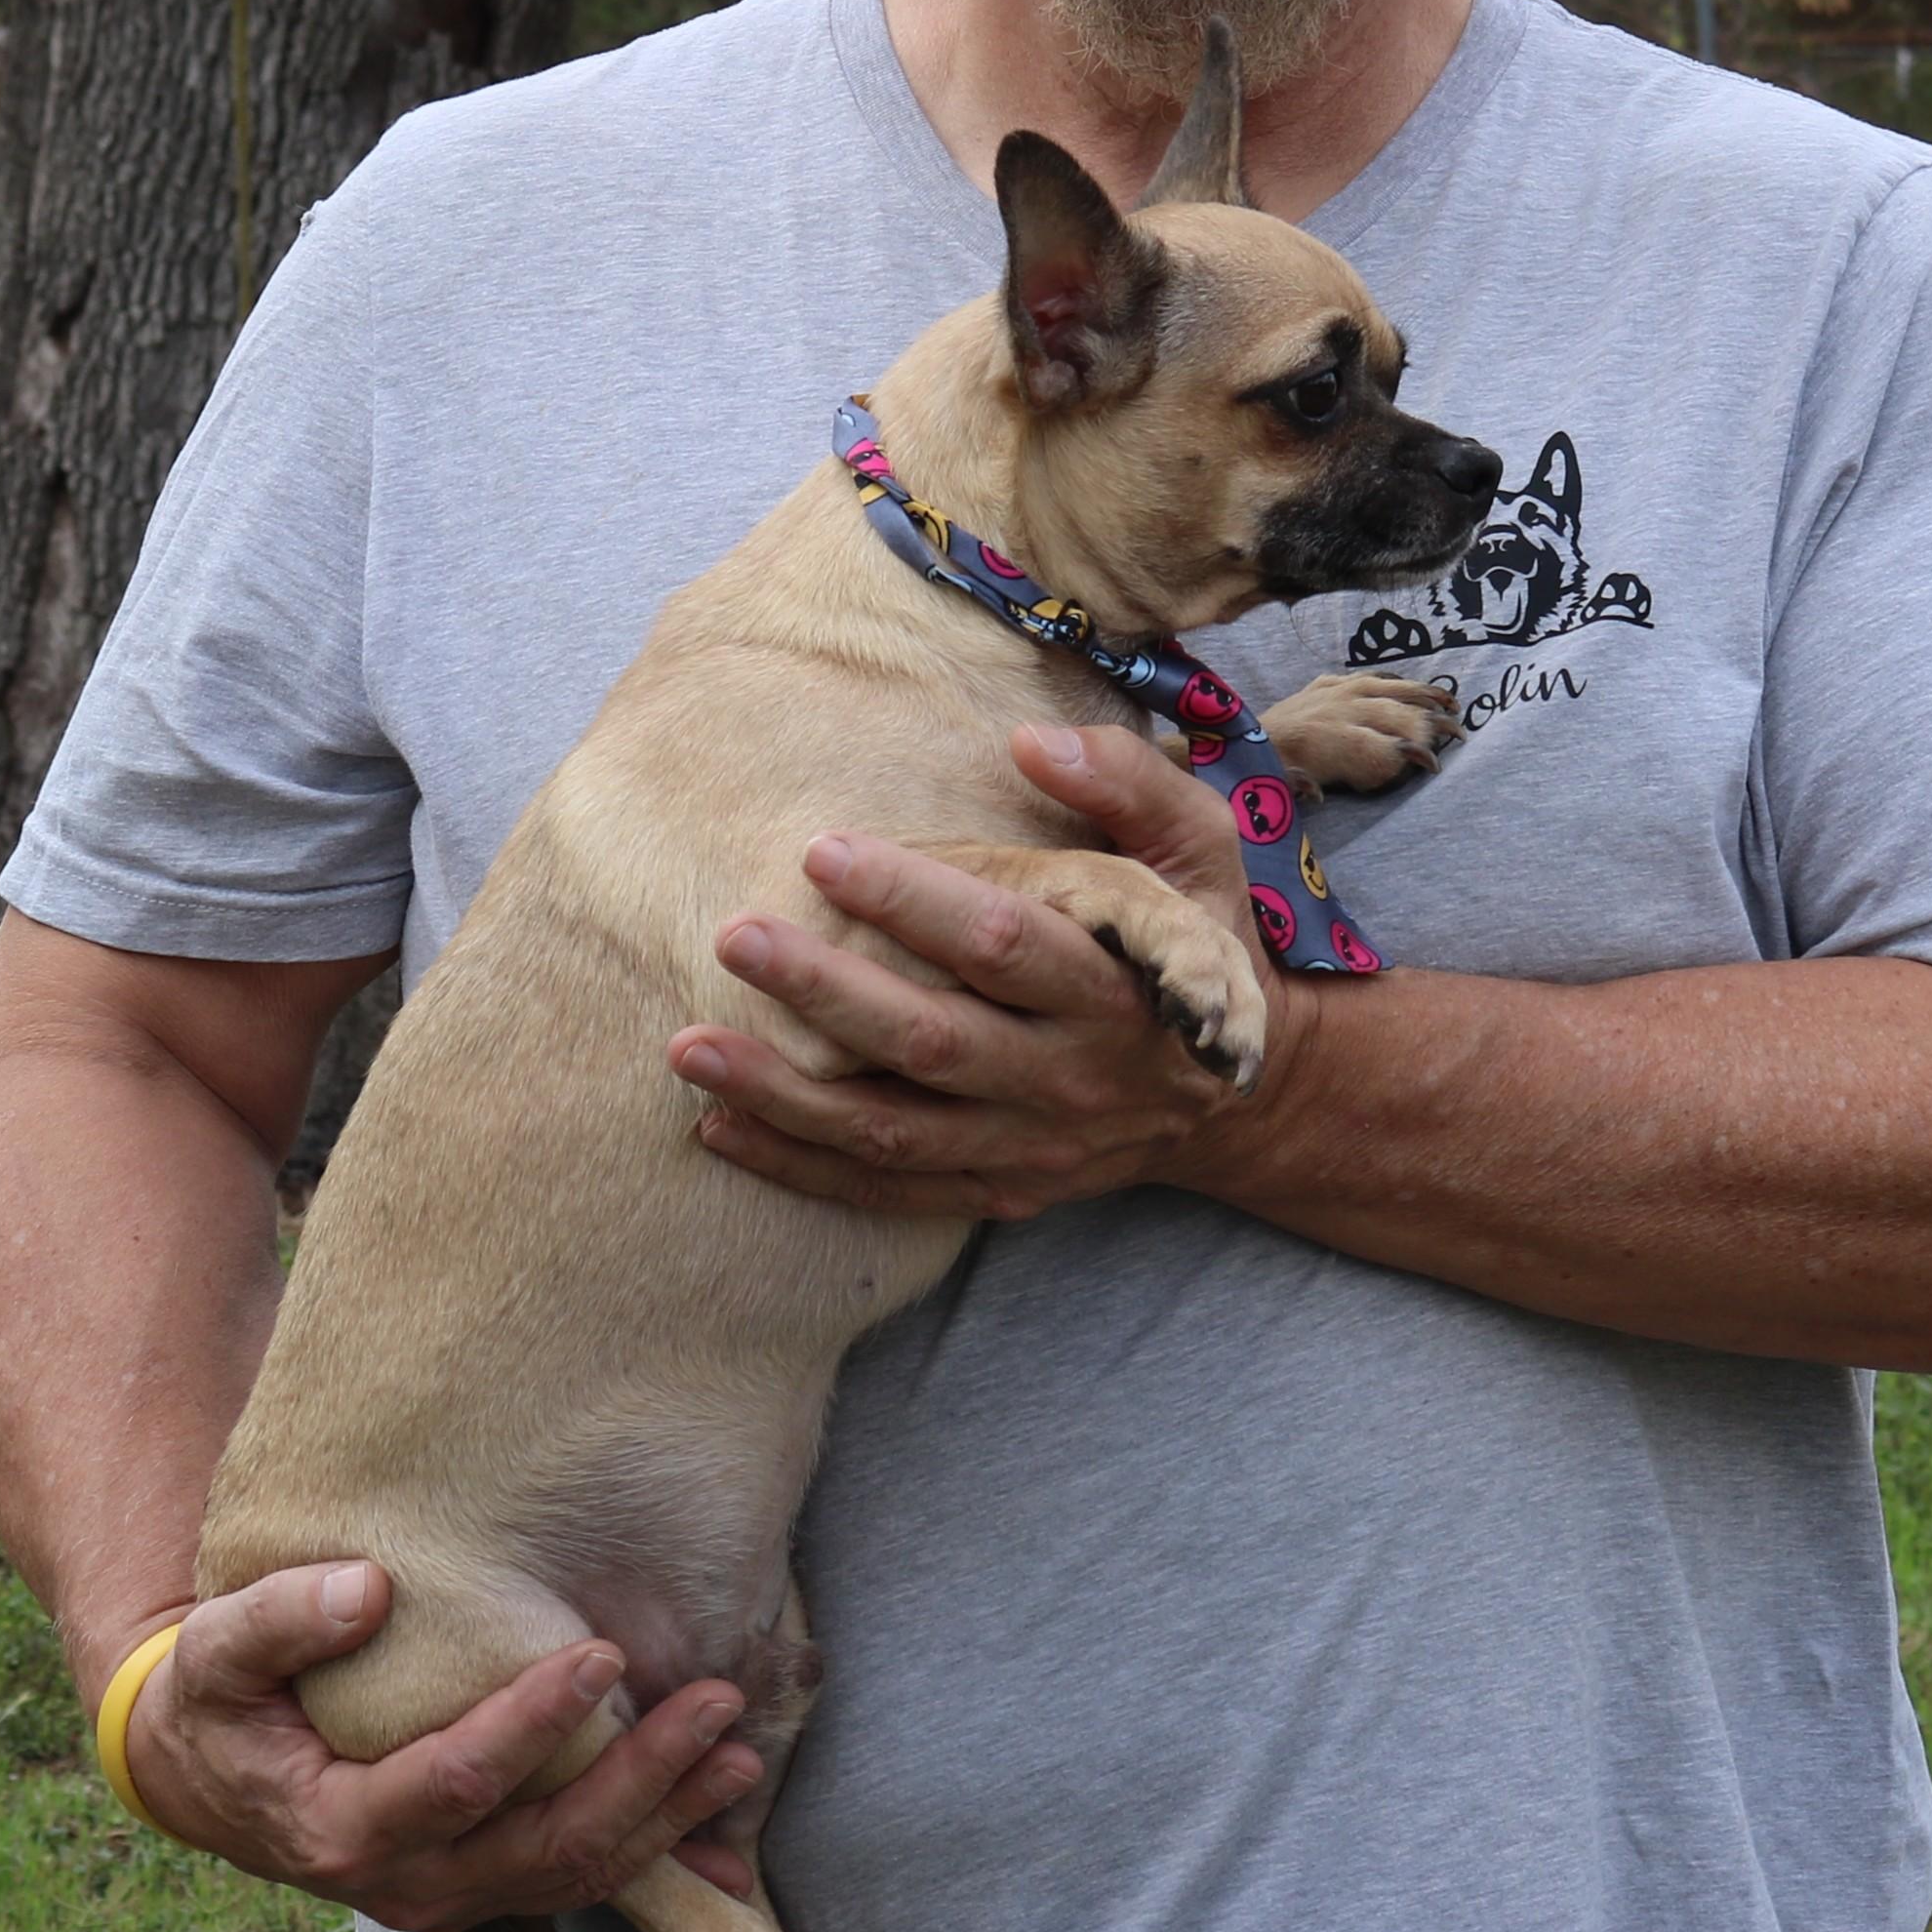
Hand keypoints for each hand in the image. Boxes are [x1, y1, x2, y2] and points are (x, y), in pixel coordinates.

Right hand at [119, 1561, 761, 1931]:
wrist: (215, 1779)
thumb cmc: (221, 1702)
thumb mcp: (215, 1655)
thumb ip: (280, 1622)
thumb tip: (368, 1591)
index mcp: (344, 1829)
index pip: (459, 1782)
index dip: (533, 1722)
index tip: (599, 1652)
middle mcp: (411, 1883)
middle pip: (548, 1846)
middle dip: (643, 1776)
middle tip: (717, 1703)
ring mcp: (457, 1895)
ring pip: (580, 1876)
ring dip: (670, 1817)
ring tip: (744, 1753)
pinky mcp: (490, 1885)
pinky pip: (584, 1880)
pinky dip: (657, 1848)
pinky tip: (721, 1810)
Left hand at [669, 723, 1305, 1218]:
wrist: (1242, 1099)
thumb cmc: (1203, 947)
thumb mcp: (1201, 853)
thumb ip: (1128, 784)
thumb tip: (1030, 740)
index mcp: (1118, 988)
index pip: (1005, 944)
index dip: (913, 901)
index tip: (822, 853)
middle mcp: (1071, 1077)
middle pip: (933, 1041)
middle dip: (826, 993)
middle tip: (734, 937)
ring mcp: (1031, 1146)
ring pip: (893, 1130)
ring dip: (785, 1095)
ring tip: (688, 1049)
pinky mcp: (1000, 1191)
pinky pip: (888, 1189)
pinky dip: (801, 1165)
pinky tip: (719, 1128)